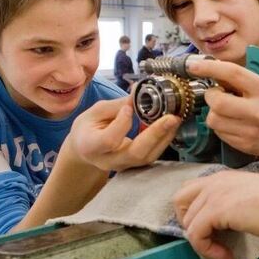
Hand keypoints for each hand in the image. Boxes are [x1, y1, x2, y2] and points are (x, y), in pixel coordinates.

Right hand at [65, 96, 180, 170]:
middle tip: (171, 117)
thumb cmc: (88, 128)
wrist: (85, 149)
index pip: (110, 140)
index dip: (122, 123)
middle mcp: (108, 160)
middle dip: (156, 134)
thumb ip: (117, 105)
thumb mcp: (95, 112)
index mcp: (91, 146)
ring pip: (147, 156)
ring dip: (164, 137)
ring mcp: (123, 165)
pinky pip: (151, 155)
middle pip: (136, 153)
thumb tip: (139, 92)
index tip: (129, 107)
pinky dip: (162, 140)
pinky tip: (169, 126)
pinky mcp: (135, 164)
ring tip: (174, 119)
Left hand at [173, 171, 258, 258]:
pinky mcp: (217, 210)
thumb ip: (233, 202)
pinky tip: (225, 255)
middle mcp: (216, 181)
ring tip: (222, 251)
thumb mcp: (250, 197)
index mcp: (224, 176)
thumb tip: (222, 221)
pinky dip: (206, 249)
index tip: (210, 229)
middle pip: (179, 201)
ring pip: (187, 222)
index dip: (193, 211)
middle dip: (188, 223)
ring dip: (202, 242)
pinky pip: (195, 233)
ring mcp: (215, 193)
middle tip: (207, 238)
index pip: (190, 190)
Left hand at [187, 59, 258, 156]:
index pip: (233, 73)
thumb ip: (240, 79)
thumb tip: (211, 71)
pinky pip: (219, 133)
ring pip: (214, 120)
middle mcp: (258, 111)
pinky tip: (231, 122)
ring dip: (214, 112)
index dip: (210, 67)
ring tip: (226, 110)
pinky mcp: (244, 145)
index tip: (195, 66)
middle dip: (211, 96)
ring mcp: (251, 131)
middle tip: (217, 94)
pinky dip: (220, 126)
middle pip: (218, 102)